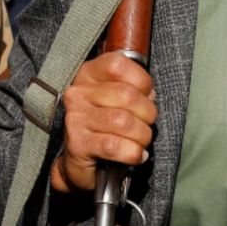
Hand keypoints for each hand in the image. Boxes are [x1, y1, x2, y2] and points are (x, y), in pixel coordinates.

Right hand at [51, 51, 156, 193]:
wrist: (79, 159)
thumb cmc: (104, 124)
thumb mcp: (116, 99)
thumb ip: (134, 89)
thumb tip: (150, 96)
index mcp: (88, 75)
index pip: (118, 66)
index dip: (141, 81)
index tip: (146, 95)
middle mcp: (78, 93)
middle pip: (126, 95)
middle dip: (147, 113)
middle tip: (146, 123)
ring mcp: (76, 118)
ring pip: (123, 122)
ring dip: (142, 135)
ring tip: (141, 141)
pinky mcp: (78, 144)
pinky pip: (115, 146)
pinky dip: (133, 153)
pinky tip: (136, 154)